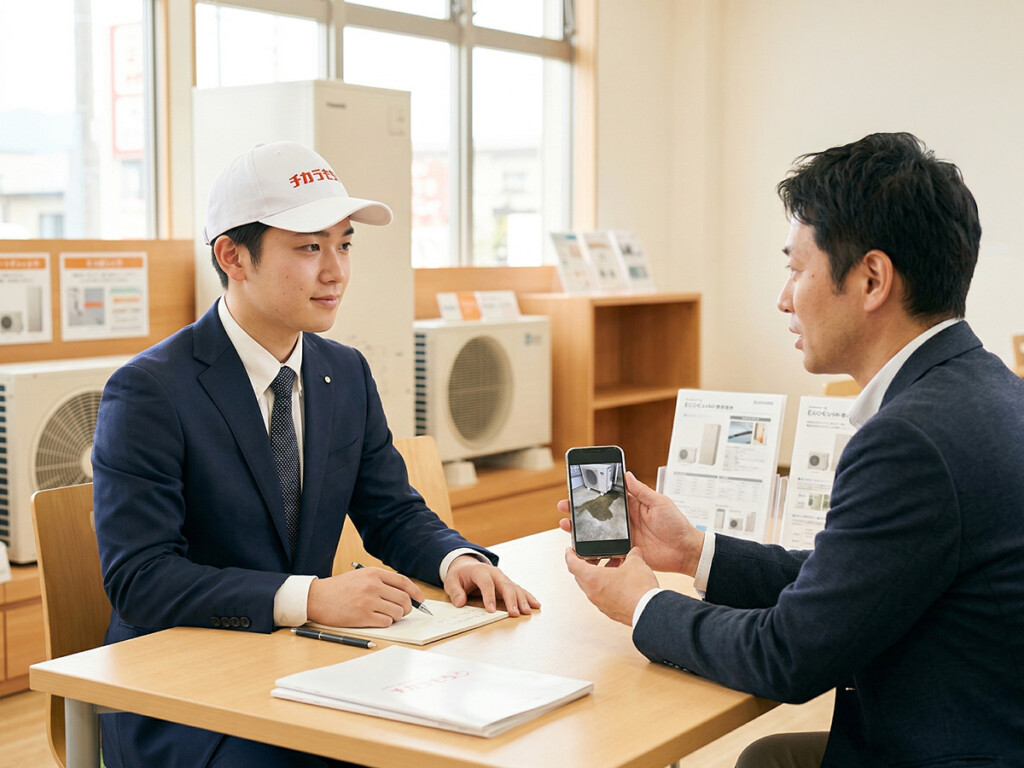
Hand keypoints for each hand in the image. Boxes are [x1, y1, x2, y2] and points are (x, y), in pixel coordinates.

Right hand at [306, 567, 425, 627]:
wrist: (317, 598)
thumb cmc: (339, 588)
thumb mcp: (361, 576)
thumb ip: (381, 581)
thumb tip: (404, 594)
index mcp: (374, 573)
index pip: (404, 582)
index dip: (416, 592)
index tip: (421, 600)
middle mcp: (373, 585)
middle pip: (404, 599)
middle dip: (407, 608)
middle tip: (402, 611)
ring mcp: (368, 601)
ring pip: (397, 612)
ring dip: (396, 616)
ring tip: (386, 615)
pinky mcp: (363, 616)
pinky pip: (386, 622)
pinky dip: (386, 623)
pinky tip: (377, 620)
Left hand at [444, 555, 540, 616]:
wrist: (467, 566)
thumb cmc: (460, 575)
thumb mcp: (451, 581)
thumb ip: (455, 591)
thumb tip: (460, 602)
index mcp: (480, 571)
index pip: (486, 584)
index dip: (489, 597)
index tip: (491, 611)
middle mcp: (495, 573)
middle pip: (505, 585)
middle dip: (511, 600)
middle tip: (515, 613)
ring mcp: (503, 578)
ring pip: (515, 588)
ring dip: (522, 600)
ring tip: (527, 612)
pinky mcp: (508, 584)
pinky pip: (520, 590)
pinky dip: (528, 597)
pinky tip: (536, 604)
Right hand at [558, 472, 703, 575]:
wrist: (686, 551)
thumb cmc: (677, 525)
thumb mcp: (660, 503)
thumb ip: (642, 491)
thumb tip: (627, 474)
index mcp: (634, 505)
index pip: (609, 496)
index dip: (593, 493)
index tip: (578, 489)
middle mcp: (626, 520)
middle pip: (598, 514)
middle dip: (580, 510)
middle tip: (565, 507)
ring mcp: (625, 536)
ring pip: (598, 532)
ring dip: (582, 530)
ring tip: (567, 526)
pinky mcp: (626, 552)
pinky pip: (607, 550)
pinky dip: (594, 551)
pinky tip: (583, 550)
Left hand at [564, 547, 658, 625]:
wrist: (649, 612)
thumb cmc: (638, 589)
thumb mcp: (636, 563)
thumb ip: (632, 554)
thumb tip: (634, 552)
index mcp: (592, 578)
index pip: (572, 564)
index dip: (569, 555)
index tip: (570, 550)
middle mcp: (592, 592)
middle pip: (581, 576)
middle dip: (586, 564)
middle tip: (595, 556)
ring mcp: (600, 603)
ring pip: (592, 586)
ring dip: (599, 575)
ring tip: (613, 566)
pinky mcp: (610, 611)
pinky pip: (602, 595)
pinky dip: (606, 586)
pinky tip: (620, 581)